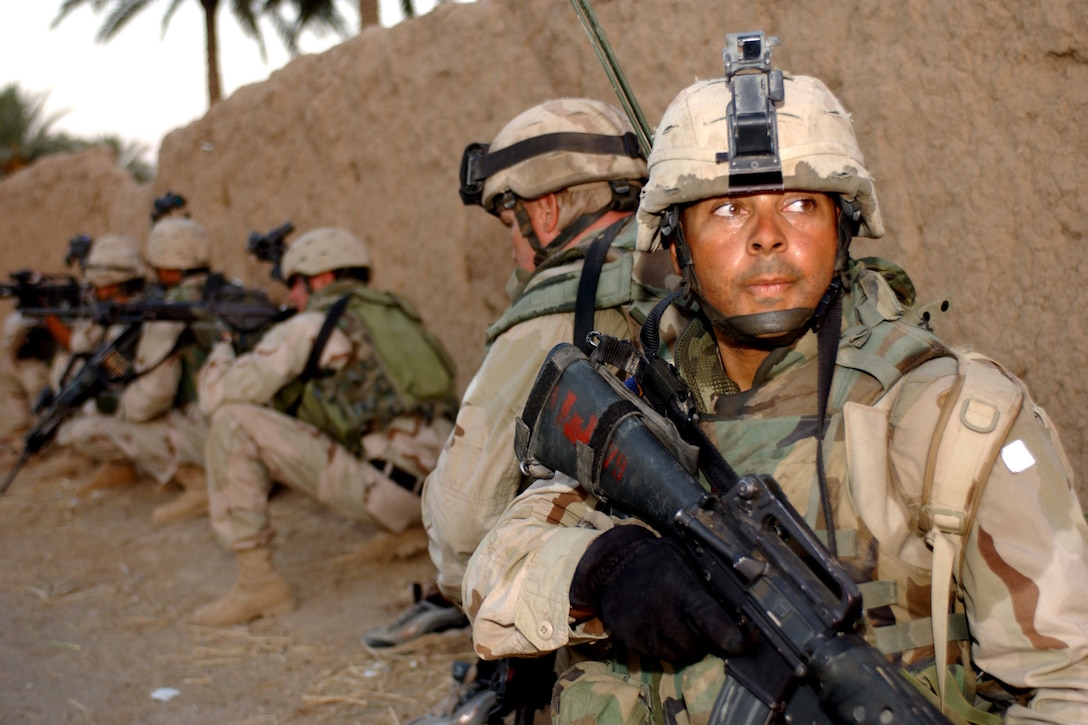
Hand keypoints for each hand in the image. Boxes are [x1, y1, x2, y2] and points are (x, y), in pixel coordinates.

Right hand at [570, 524, 743, 663]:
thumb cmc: (654, 560)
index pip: (713, 623)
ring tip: (676, 622)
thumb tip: (742, 607)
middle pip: (698, 646)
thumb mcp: (684, 561)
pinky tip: (658, 625)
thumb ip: (709, 585)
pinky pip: (657, 656)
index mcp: (681, 589)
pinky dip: (663, 646)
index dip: (732, 637)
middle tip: (699, 622)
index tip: (742, 642)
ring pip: (679, 655)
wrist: (610, 566)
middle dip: (704, 640)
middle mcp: (663, 614)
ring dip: (685, 645)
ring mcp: (644, 631)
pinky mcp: (630, 643)